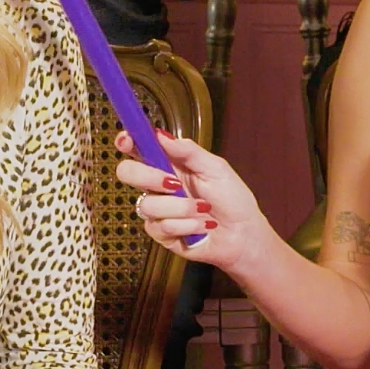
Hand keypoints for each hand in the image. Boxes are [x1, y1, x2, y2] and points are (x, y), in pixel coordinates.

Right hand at [114, 128, 255, 272]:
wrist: (243, 234)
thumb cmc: (232, 199)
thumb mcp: (215, 168)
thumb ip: (188, 151)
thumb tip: (161, 134)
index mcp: (169, 163)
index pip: (138, 148)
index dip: (127, 141)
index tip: (127, 140)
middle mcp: (159, 185)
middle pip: (128, 173)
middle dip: (149, 177)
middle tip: (174, 183)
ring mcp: (158, 210)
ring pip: (148, 204)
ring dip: (181, 208)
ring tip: (203, 209)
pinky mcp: (162, 234)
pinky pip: (161, 227)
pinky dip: (186, 225)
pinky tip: (202, 226)